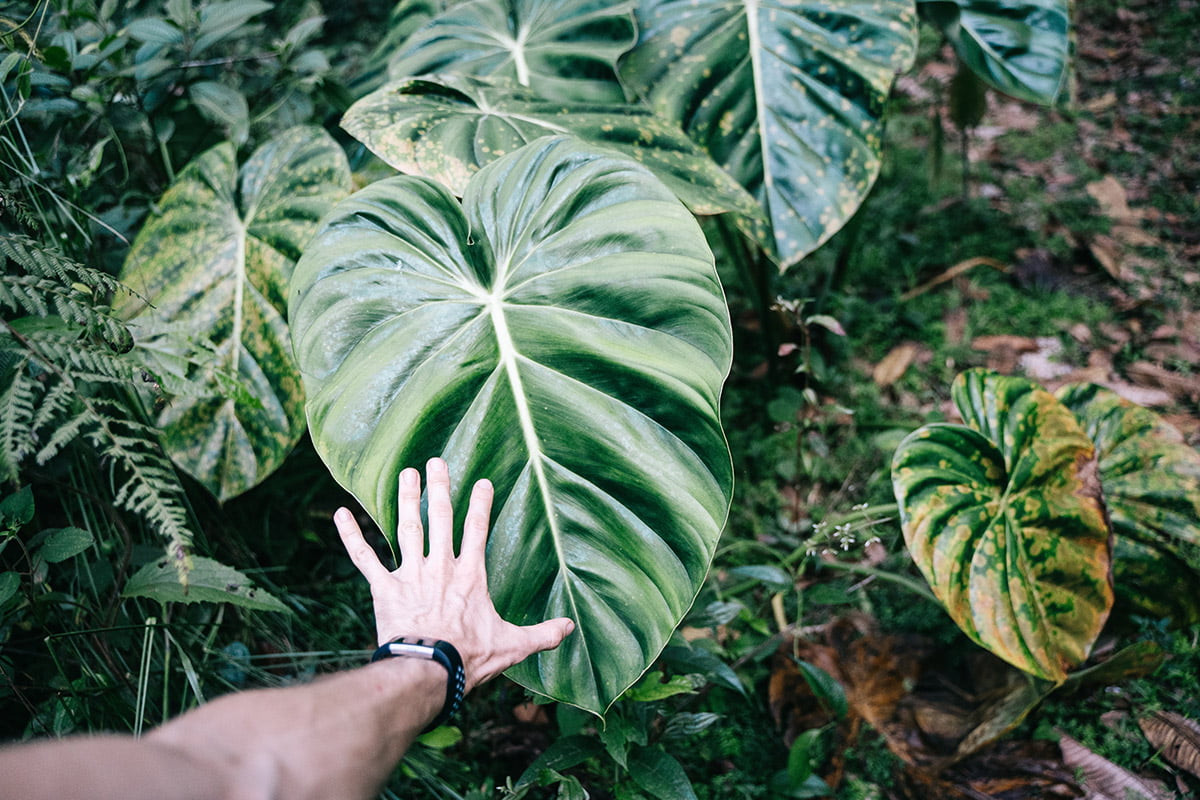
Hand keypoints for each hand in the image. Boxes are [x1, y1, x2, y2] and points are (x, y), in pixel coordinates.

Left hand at [334, 457, 573, 691]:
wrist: (430, 671)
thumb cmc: (471, 657)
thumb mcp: (513, 645)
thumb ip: (542, 633)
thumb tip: (570, 628)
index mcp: (470, 575)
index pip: (477, 530)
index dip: (480, 504)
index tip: (482, 481)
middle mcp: (441, 566)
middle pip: (440, 518)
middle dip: (439, 488)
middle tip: (436, 461)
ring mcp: (411, 574)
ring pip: (408, 528)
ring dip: (406, 500)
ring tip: (405, 473)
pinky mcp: (385, 589)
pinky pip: (365, 558)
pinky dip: (351, 536)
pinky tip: (340, 514)